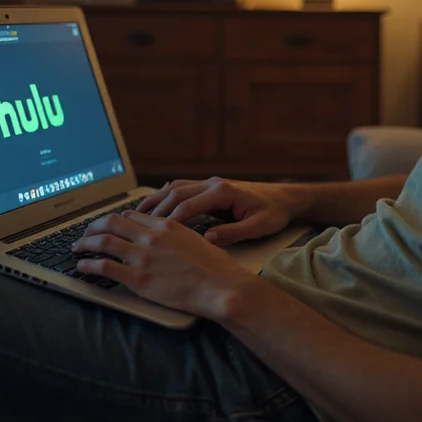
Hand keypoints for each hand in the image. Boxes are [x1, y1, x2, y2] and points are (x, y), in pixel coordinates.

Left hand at [72, 210, 252, 318]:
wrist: (219, 285)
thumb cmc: (215, 267)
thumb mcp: (196, 239)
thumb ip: (177, 234)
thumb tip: (171, 236)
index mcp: (166, 225)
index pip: (132, 216)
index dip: (116, 220)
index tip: (109, 226)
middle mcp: (151, 236)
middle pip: (112, 223)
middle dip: (94, 227)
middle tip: (85, 234)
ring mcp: (143, 257)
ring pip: (103, 242)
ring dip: (85, 244)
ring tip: (77, 248)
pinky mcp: (138, 279)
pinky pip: (105, 267)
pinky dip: (89, 265)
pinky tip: (82, 266)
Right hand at [135, 178, 298, 245]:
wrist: (286, 197)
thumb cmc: (274, 213)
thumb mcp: (259, 226)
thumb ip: (234, 232)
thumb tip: (208, 238)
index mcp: (224, 192)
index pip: (188, 205)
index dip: (169, 219)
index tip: (153, 234)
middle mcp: (214, 184)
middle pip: (176, 193)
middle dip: (155, 209)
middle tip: (135, 224)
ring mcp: (211, 183)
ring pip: (176, 187)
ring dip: (156, 199)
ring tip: (135, 214)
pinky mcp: (211, 187)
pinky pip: (182, 187)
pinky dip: (166, 195)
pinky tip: (154, 206)